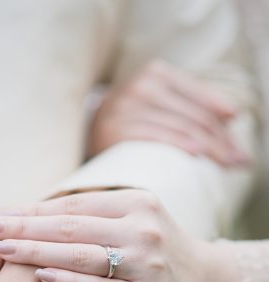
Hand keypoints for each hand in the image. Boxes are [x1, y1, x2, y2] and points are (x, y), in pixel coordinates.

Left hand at [0, 189, 245, 281]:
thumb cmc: (158, 256)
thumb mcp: (132, 227)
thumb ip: (91, 222)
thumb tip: (31, 220)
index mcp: (132, 203)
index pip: (70, 205)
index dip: (30, 212)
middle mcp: (140, 225)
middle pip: (71, 225)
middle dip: (24, 227)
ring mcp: (146, 259)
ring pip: (82, 252)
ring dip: (37, 251)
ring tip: (0, 252)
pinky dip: (69, 280)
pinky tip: (40, 277)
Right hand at [89, 60, 248, 166]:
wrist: (85, 134)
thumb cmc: (130, 123)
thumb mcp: (159, 106)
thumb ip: (191, 107)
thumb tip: (233, 117)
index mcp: (155, 74)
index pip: (200, 97)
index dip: (224, 118)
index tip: (238, 141)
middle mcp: (141, 85)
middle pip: (194, 115)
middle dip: (221, 140)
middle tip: (237, 160)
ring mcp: (126, 106)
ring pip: (181, 126)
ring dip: (209, 147)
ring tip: (226, 164)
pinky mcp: (116, 129)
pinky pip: (157, 136)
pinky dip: (180, 144)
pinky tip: (196, 154)